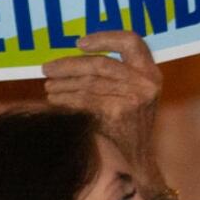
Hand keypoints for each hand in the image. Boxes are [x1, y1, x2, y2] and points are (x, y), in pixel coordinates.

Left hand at [42, 30, 165, 189]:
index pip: (131, 41)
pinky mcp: (118, 112)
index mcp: (152, 73)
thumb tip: (75, 54)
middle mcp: (146, 83)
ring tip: (48, 85)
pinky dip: (66, 98)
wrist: (136, 162)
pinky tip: (54, 99)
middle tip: (47, 68)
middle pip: (101, 62)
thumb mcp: (135, 94)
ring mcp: (133, 98)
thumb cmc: (129, 125)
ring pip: (90, 81)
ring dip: (63, 82)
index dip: (104, 38)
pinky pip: (85, 99)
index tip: (79, 43)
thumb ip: (117, 74)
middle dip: (70, 64)